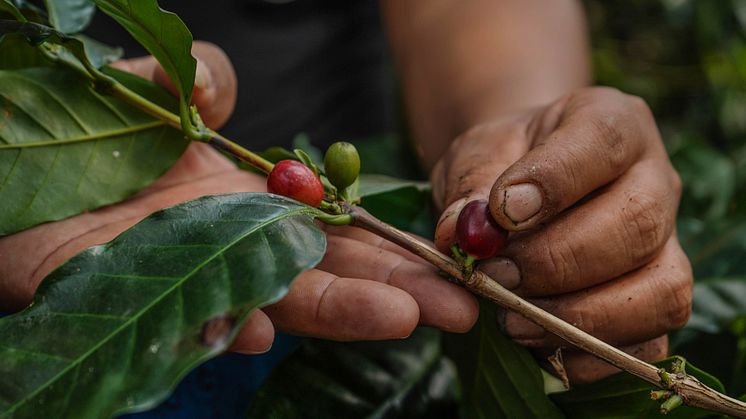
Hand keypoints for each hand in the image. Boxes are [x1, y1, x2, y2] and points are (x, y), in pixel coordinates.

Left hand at [0, 42, 477, 354]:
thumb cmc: (68, 132)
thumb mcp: (149, 92)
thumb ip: (200, 85)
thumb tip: (229, 92)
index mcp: (240, 209)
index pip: (328, 234)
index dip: (384, 250)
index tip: (440, 263)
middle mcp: (224, 253)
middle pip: (319, 278)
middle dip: (391, 293)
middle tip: (461, 309)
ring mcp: (183, 282)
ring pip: (270, 304)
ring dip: (334, 313)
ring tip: (402, 318)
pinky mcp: (130, 304)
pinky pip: (186, 323)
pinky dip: (225, 326)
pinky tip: (263, 328)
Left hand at [431, 87, 691, 383]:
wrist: (521, 189)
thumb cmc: (503, 165)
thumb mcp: (476, 155)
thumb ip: (469, 185)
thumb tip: (458, 233)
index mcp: (612, 124)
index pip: (604, 141)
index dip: (554, 183)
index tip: (499, 214)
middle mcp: (655, 180)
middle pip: (636, 223)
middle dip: (557, 261)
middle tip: (494, 278)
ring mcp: (667, 244)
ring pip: (658, 289)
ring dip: (578, 316)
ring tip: (512, 319)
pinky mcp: (657, 299)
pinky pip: (649, 341)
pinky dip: (592, 355)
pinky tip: (539, 346)